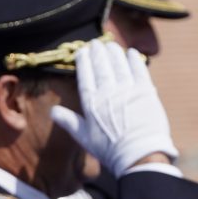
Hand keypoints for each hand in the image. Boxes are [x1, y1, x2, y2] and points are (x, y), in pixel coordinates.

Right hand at [49, 39, 177, 176]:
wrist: (139, 155)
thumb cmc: (110, 149)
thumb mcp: (84, 138)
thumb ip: (69, 121)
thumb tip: (52, 111)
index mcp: (92, 102)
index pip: (86, 75)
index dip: (84, 61)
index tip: (83, 51)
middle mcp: (108, 92)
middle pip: (101, 66)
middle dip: (98, 52)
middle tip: (96, 43)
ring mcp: (127, 89)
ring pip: (119, 64)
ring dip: (114, 53)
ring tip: (111, 46)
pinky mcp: (145, 90)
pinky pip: (139, 70)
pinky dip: (134, 60)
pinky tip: (131, 53)